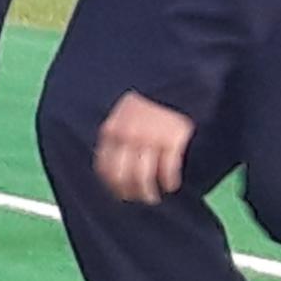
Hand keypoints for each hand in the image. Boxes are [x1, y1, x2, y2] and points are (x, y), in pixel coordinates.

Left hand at [93, 92, 194, 206]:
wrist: (175, 82)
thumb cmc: (146, 104)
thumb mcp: (123, 116)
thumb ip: (116, 138)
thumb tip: (112, 173)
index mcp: (112, 129)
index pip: (105, 168)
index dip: (112, 185)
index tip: (120, 194)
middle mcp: (129, 135)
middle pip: (123, 176)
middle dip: (130, 192)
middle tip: (139, 198)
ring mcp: (151, 137)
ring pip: (144, 177)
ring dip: (149, 193)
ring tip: (153, 197)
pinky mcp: (173, 139)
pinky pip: (168, 170)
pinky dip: (169, 181)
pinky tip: (171, 185)